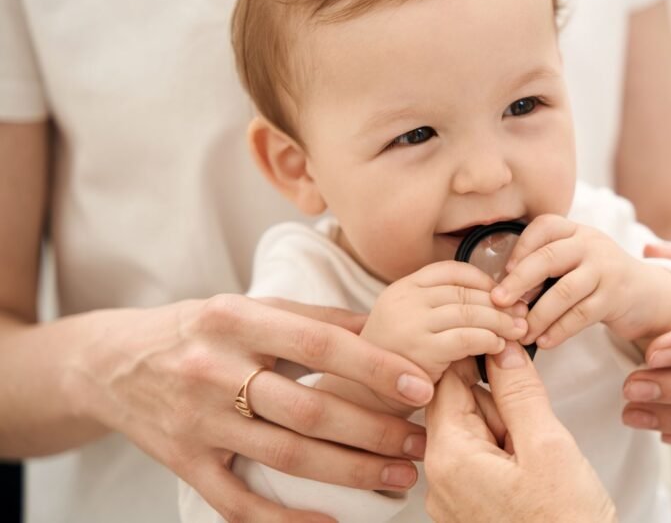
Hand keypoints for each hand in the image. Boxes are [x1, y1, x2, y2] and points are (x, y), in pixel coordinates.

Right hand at [78, 294, 438, 521]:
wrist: (111, 363)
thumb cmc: (198, 329)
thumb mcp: (249, 306)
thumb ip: (314, 317)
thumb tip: (384, 327)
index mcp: (237, 320)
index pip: (318, 344)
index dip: (374, 367)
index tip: (421, 385)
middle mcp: (214, 370)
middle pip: (309, 409)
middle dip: (375, 431)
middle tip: (420, 442)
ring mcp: (197, 422)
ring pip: (287, 457)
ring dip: (351, 472)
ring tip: (399, 476)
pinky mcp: (184, 463)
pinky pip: (239, 503)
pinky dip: (287, 520)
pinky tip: (333, 522)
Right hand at [361, 261, 528, 383]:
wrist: (366, 398)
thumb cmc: (397, 363)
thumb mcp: (412, 324)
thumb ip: (441, 308)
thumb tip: (496, 299)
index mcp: (403, 288)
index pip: (453, 271)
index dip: (484, 281)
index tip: (504, 296)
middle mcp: (404, 299)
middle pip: (465, 291)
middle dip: (500, 303)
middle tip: (522, 314)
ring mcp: (410, 322)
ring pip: (470, 312)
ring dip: (500, 322)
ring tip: (517, 332)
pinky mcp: (421, 348)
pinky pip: (467, 337)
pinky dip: (489, 340)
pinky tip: (498, 347)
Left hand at [424, 342, 616, 522]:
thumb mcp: (548, 446)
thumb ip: (520, 392)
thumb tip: (502, 350)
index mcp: (450, 457)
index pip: (447, 381)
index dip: (479, 356)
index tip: (507, 343)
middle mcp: (441, 480)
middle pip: (461, 407)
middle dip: (501, 403)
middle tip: (536, 427)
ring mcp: (455, 500)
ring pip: (476, 434)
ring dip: (509, 431)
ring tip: (541, 460)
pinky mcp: (473, 512)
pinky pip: (484, 464)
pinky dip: (510, 456)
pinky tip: (535, 474)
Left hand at [491, 215, 670, 347]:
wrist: (649, 295)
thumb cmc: (598, 280)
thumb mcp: (574, 262)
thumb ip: (545, 267)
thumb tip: (501, 291)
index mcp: (575, 231)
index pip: (544, 226)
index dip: (520, 247)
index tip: (503, 272)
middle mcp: (591, 244)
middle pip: (548, 257)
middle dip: (519, 281)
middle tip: (498, 302)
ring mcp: (606, 269)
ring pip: (564, 290)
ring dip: (537, 314)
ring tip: (520, 332)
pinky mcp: (617, 297)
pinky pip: (582, 314)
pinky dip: (559, 330)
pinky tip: (545, 341)